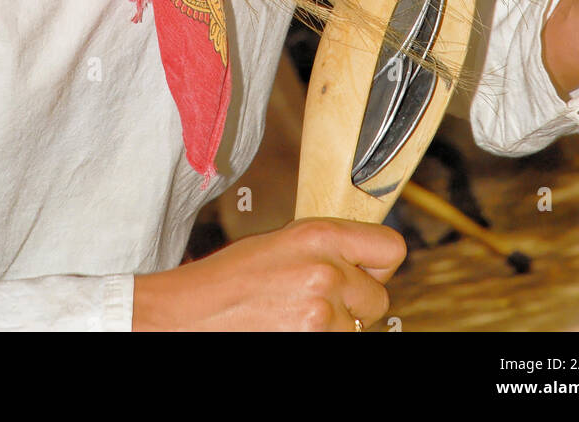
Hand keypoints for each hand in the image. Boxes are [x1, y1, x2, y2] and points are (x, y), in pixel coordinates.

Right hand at [132, 217, 405, 331]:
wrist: (187, 317)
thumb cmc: (226, 280)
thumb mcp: (279, 243)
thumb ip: (324, 247)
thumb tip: (361, 257)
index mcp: (319, 236)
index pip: (391, 248)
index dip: (377, 263)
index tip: (362, 270)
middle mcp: (327, 273)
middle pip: (379, 297)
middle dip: (353, 303)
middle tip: (314, 300)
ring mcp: (320, 315)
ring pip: (356, 329)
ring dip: (332, 326)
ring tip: (291, 316)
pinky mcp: (313, 343)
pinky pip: (336, 343)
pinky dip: (318, 340)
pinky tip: (286, 329)